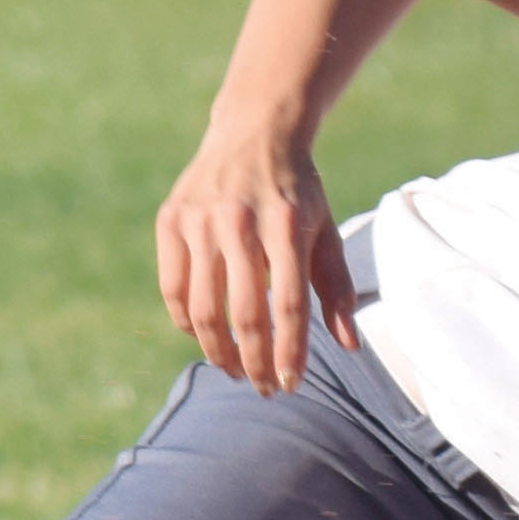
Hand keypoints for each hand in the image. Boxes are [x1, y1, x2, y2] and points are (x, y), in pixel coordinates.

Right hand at [153, 131, 354, 391]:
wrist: (254, 131)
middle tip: (265, 388)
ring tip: (234, 371)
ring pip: (203, 309)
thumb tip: (348, 345)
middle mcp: (239, 221)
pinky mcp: (170, 219)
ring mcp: (199, 219)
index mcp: (286, 223)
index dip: (289, 351)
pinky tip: (205, 337)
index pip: (289, 304)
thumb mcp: (325, 229)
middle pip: (245, 314)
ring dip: (218, 351)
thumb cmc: (297, 190)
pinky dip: (187, 322)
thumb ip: (336, 286)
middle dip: (255, 362)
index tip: (291, 383)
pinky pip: (173, 289)